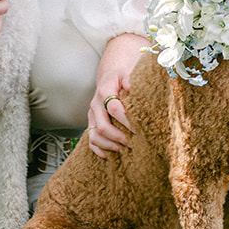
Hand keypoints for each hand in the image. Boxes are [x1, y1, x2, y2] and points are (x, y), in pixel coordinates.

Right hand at [87, 32, 145, 156]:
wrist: (109, 78)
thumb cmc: (121, 78)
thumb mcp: (126, 74)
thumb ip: (130, 80)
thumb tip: (133, 88)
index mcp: (105, 92)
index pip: (114, 109)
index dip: (126, 121)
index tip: (139, 129)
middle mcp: (95, 105)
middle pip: (103, 126)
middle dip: (118, 137)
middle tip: (132, 143)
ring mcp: (91, 116)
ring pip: (94, 136)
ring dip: (108, 145)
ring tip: (122, 149)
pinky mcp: (91, 124)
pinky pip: (90, 140)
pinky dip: (98, 149)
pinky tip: (109, 154)